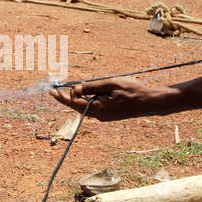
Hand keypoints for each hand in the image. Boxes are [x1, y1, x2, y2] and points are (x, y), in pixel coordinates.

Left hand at [49, 77, 175, 121]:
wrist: (149, 102)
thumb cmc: (132, 91)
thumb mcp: (110, 84)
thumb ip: (92, 86)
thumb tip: (76, 88)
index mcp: (98, 109)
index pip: (74, 103)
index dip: (62, 97)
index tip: (51, 91)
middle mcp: (99, 116)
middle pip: (78, 106)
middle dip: (68, 97)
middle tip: (57, 89)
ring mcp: (105, 117)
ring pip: (87, 106)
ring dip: (80, 98)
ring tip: (78, 87)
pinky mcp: (109, 115)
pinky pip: (95, 107)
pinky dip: (89, 100)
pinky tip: (91, 92)